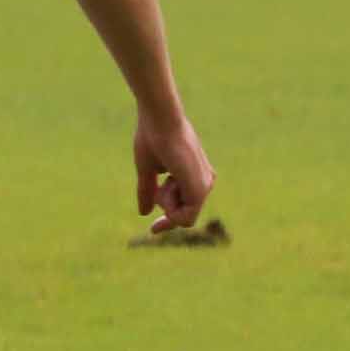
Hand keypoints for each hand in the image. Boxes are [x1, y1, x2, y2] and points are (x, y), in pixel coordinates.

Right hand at [135, 105, 212, 235]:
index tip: (152, 230)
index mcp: (196, 176)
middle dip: (165, 208)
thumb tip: (144, 212)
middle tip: (157, 191)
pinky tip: (169, 182)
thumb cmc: (152, 138)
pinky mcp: (200, 190)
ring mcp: (205, 186)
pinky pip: (184, 216)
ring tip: (164, 176)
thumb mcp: (147, 170)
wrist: (161, 120)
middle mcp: (206, 182)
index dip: (169, 221)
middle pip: (184, 215)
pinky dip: (170, 206)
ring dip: (165, 201)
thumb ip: (148, 191)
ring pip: (183, 217)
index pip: (187, 208)